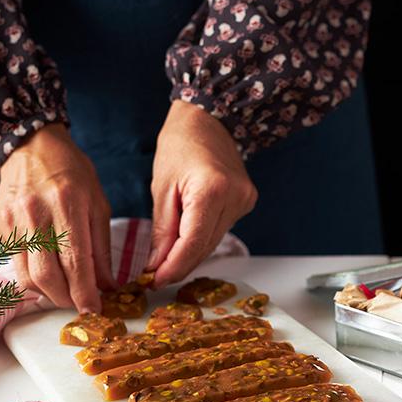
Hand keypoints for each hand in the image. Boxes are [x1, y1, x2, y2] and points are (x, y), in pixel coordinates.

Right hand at [0, 123, 114, 311]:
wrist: (30, 145)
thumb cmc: (72, 173)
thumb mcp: (98, 203)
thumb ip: (102, 247)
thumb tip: (107, 285)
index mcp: (67, 205)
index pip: (75, 261)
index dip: (84, 293)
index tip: (94, 310)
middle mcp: (35, 214)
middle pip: (46, 276)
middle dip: (65, 299)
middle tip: (79, 303)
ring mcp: (12, 221)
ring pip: (26, 276)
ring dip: (47, 292)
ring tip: (64, 288)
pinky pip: (15, 263)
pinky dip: (33, 274)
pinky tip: (47, 266)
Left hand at [148, 100, 257, 287]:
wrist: (208, 120)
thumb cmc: (179, 145)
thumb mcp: (162, 189)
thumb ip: (163, 231)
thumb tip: (158, 265)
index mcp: (211, 190)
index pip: (192, 243)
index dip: (173, 267)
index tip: (155, 280)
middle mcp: (234, 198)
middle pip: (204, 247)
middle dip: (179, 265)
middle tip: (156, 276)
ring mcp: (244, 200)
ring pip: (213, 242)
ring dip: (190, 254)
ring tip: (166, 261)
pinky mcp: (246, 202)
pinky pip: (220, 231)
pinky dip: (201, 240)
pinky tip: (185, 242)